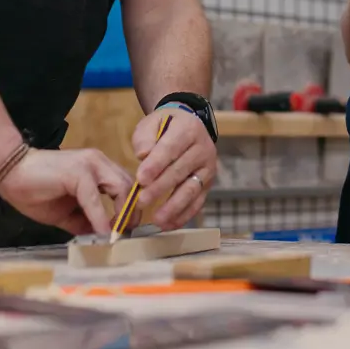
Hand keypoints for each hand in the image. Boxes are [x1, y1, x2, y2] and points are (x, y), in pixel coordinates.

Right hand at [0, 147, 134, 236]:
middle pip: (129, 186)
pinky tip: (101, 234)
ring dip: (121, 214)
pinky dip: (100, 218)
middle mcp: (99, 162)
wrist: (11, 174)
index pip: (125, 186)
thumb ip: (86, 221)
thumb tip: (102, 238)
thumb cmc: (35, 191)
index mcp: (98, 168)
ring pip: (120, 187)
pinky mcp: (78, 171)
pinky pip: (95, 198)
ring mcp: (90, 164)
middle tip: (125, 236)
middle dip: (131, 212)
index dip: (129, 209)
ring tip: (116, 236)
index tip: (125, 232)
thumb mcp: (67, 212)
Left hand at [132, 107, 216, 229]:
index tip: (140, 179)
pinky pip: (198, 201)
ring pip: (192, 189)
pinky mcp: (208, 183)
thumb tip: (143, 155)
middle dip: (160, 188)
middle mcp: (203, 148)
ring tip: (157, 220)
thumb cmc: (165, 126)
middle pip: (181, 170)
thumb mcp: (152, 123)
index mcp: (188, 129)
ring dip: (174, 206)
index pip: (171, 147)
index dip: (156, 164)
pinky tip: (169, 225)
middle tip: (141, 201)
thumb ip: (145, 137)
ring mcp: (208, 167)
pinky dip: (184, 215)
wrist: (189, 127)